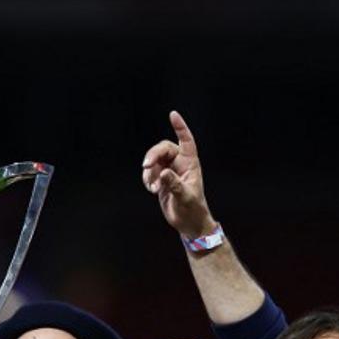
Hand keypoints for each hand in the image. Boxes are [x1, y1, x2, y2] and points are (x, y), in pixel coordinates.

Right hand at [141, 110, 218, 238]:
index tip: (172, 115)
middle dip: (152, 156)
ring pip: (153, 161)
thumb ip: (174, 184)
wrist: (188, 223)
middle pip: (162, 149)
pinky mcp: (160, 179)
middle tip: (146, 166)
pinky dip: (147, 179)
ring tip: (153, 188)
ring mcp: (169, 171)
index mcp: (190, 163)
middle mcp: (179, 164)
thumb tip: (163, 173)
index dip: (180, 127)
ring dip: (149, 172)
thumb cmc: (193, 209)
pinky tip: (152, 190)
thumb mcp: (185, 197)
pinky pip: (149, 172)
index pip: (186, 140)